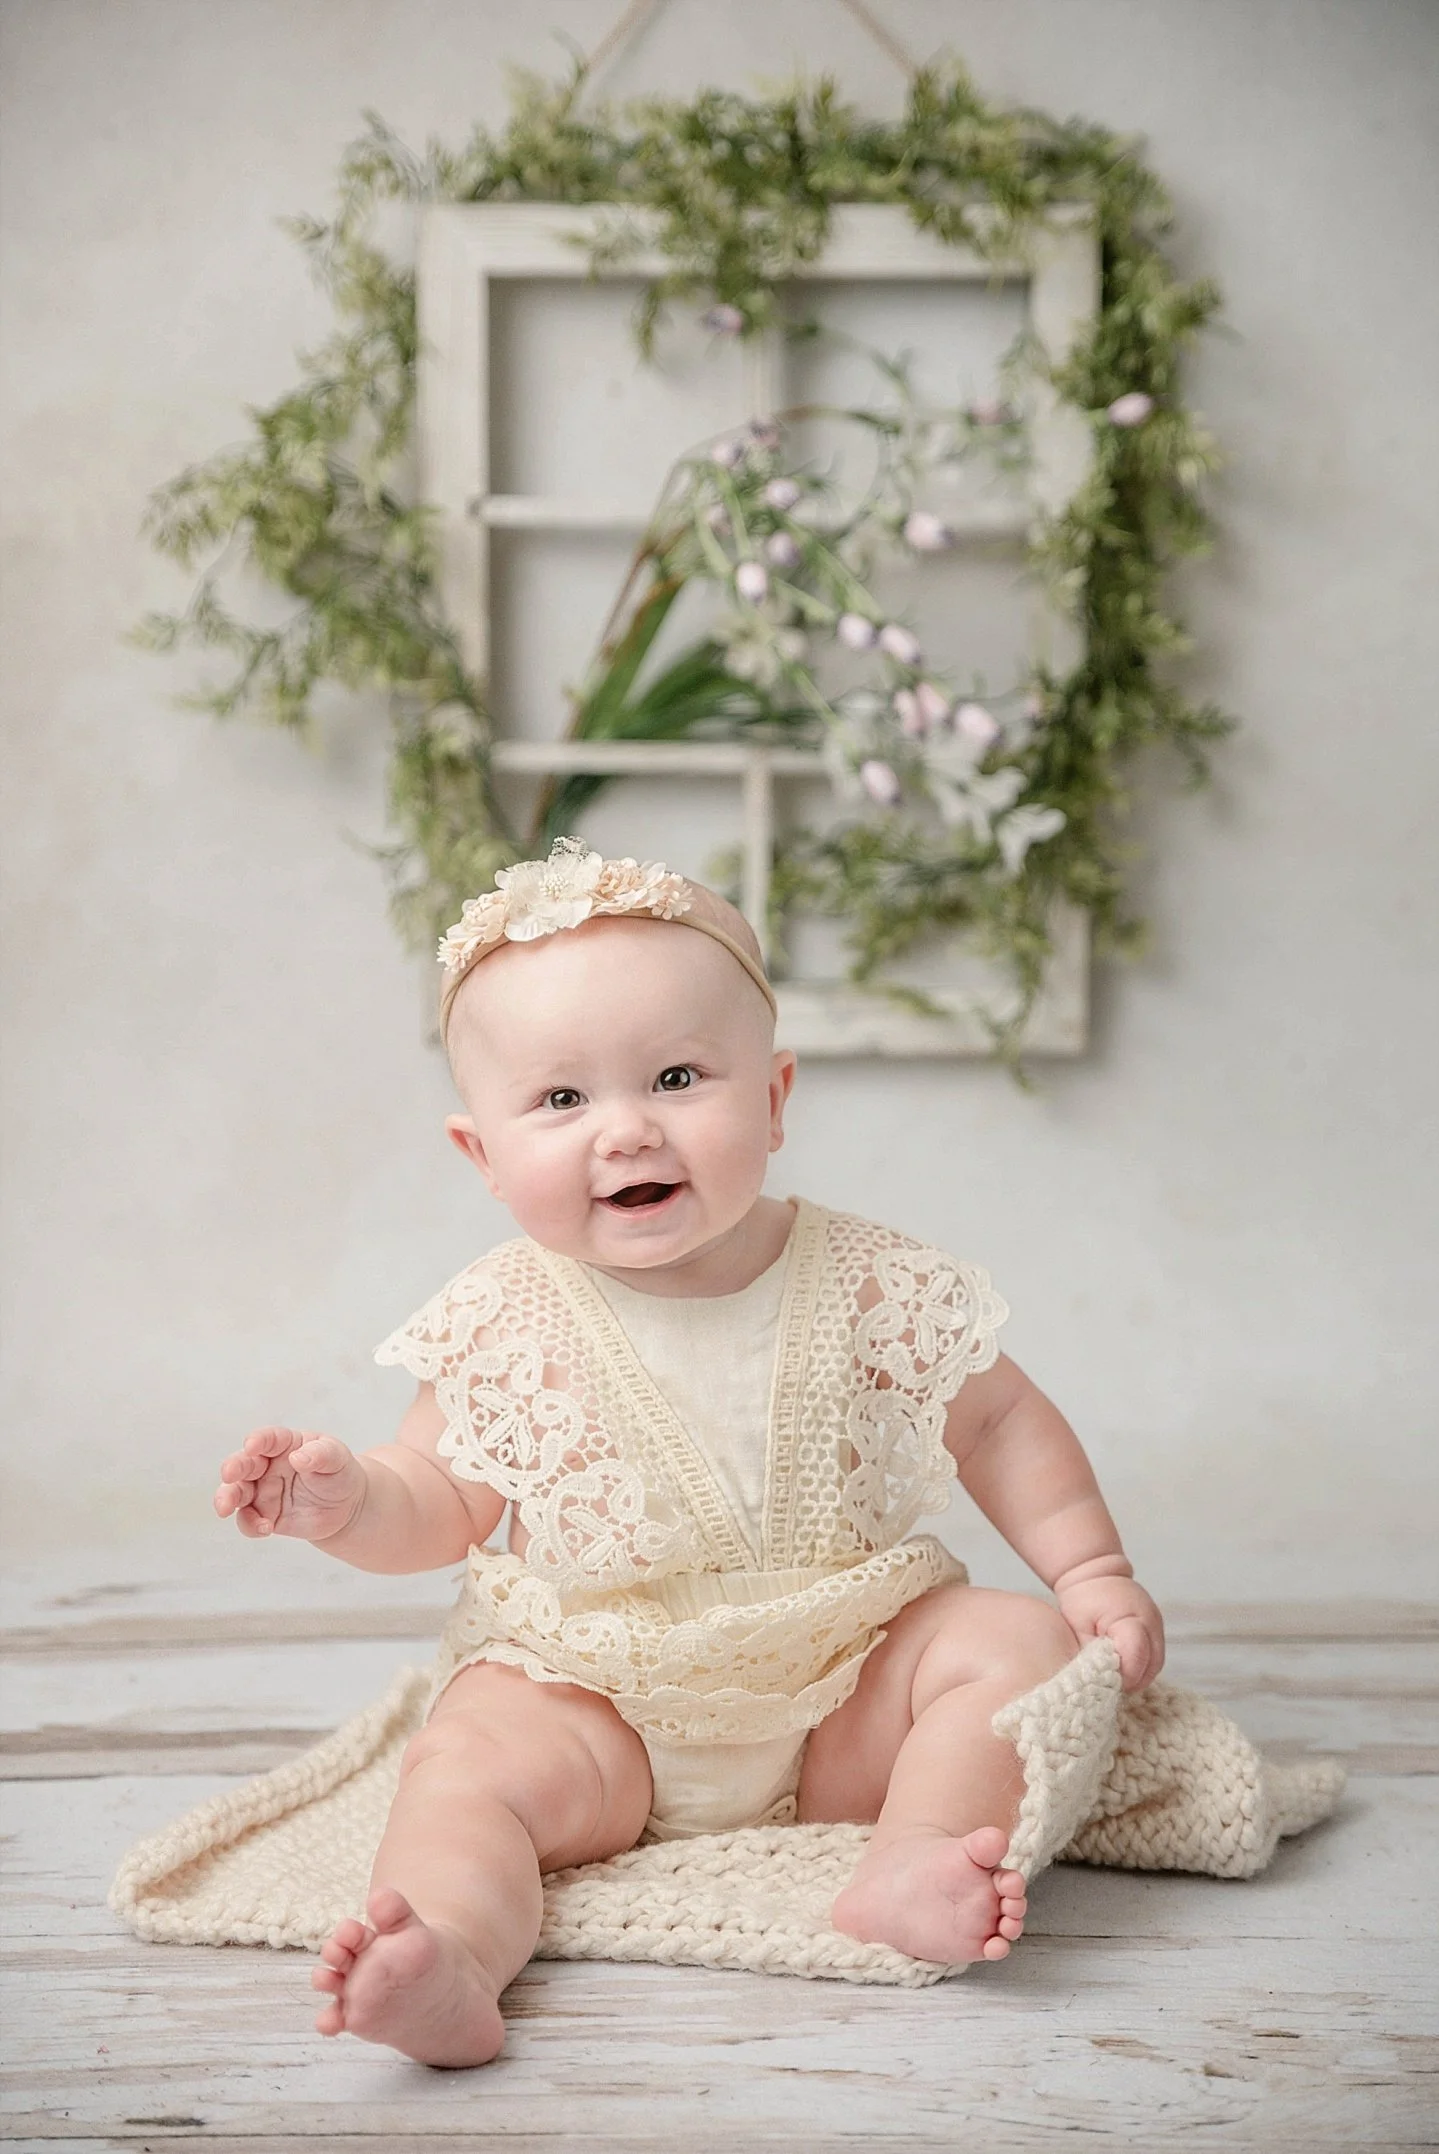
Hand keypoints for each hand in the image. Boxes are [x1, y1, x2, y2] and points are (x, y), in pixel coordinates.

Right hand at [214, 1426, 366, 1543]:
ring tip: (225, 1508)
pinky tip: (266, 1528)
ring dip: (227, 1498)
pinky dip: (250, 1525)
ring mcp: (263, 1491)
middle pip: (243, 1464)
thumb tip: (298, 1458)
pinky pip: (248, 1521)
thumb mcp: (337, 1458)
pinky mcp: (264, 1515)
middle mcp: (268, 1466)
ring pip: (236, 1492)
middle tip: (229, 1474)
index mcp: (285, 1444)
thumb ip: (321, 1455)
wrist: (346, 1507)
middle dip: (233, 1467)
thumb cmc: (339, 1473)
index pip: (269, 1438)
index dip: (259, 1440)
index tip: (252, 1445)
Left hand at [1056, 1574, 1164, 1691]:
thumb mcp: (1080, 1628)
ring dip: (1140, 1675)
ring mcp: (1157, 1624)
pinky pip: (1155, 1656)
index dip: (1124, 1675)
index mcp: (1131, 1617)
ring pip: (1156, 1663)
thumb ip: (1092, 1656)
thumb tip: (1102, 1680)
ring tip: (1120, 1680)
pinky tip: (1126, 1670)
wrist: (1093, 1574)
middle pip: (1152, 1665)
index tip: (1108, 1681)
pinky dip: (1143, 1666)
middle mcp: (1150, 1620)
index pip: (1136, 1657)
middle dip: (1134, 1680)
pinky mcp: (1157, 1628)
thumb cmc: (1083, 1600)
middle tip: (1114, 1686)